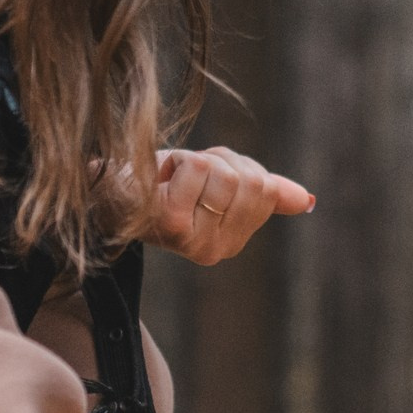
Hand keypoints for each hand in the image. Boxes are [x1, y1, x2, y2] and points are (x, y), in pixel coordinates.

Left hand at [143, 147, 313, 265]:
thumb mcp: (218, 185)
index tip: (201, 180)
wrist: (104, 195)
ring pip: (224, 174)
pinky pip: (198, 169)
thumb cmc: (160, 187)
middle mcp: (216, 250)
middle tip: (183, 178)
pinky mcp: (172, 223)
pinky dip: (175, 161)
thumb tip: (308, 200)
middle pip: (249, 180)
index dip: (234, 167)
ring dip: (194, 161)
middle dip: (218, 163)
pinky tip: (156, 182)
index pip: (265, 188)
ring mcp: (195, 240)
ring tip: (168, 180)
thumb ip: (263, 195)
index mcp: (231, 244)